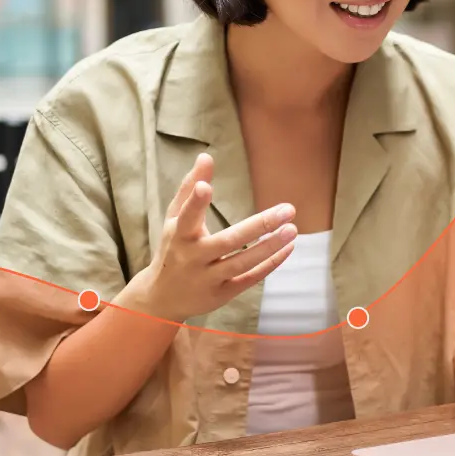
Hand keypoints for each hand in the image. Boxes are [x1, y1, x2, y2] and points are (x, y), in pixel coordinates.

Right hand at [131, 153, 296, 321]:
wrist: (162, 298)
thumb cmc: (173, 248)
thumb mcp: (174, 219)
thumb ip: (189, 189)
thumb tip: (206, 156)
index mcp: (179, 235)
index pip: (187, 217)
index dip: (195, 202)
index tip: (205, 187)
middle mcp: (193, 258)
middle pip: (227, 241)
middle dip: (259, 226)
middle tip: (288, 209)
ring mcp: (208, 278)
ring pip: (242, 263)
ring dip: (270, 247)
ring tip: (292, 228)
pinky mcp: (222, 293)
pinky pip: (250, 279)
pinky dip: (270, 264)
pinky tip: (288, 247)